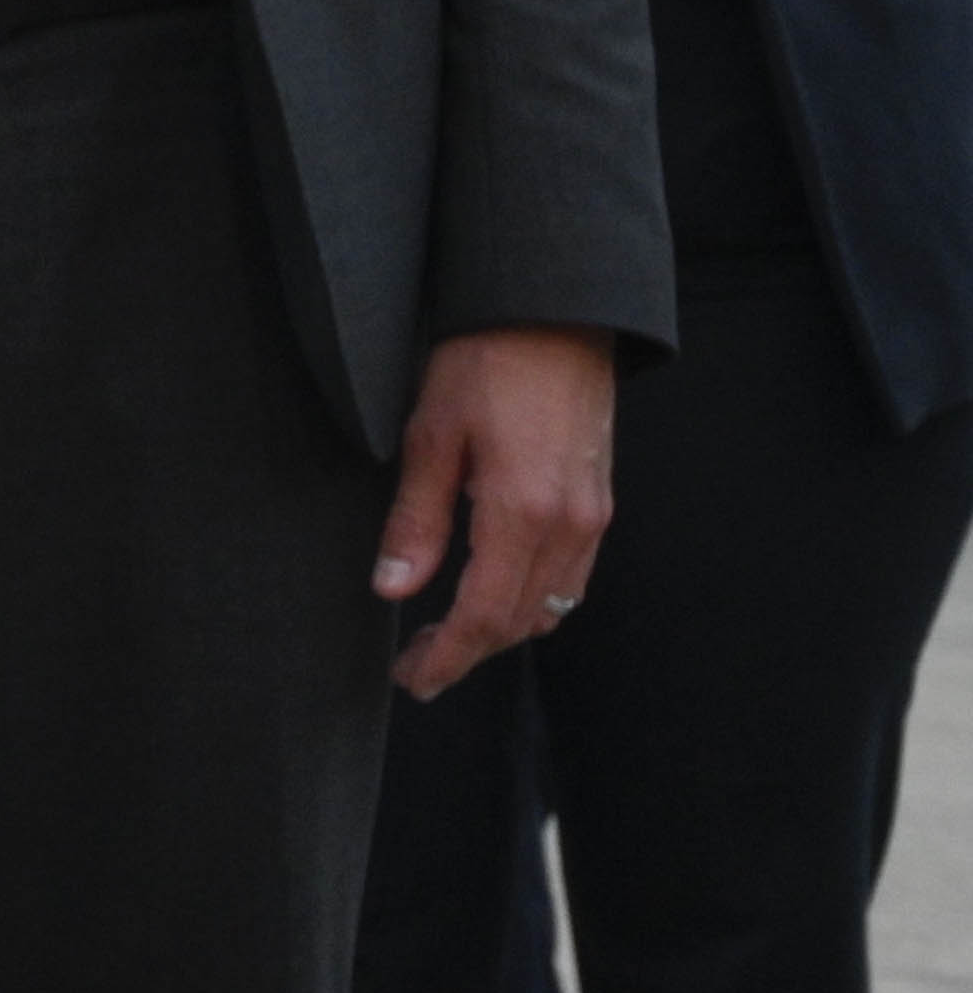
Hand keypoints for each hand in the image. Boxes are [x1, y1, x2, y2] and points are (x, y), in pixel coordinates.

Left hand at [377, 323, 618, 699]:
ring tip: (446, 636)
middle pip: (521, 621)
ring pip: (551, 604)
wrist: (554, 314)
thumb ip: (416, 521)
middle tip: (418, 666)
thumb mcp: (430, 439)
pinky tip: (492, 593)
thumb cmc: (484, 364)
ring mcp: (592, 516)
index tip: (412, 679)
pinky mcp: (599, 502)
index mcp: (522, 513)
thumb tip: (392, 588)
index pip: (484, 615)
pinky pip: (570, 576)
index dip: (446, 656)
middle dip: (468, 652)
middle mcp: (569, 525)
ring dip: (501, 630)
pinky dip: (531, 599)